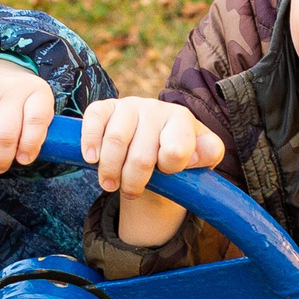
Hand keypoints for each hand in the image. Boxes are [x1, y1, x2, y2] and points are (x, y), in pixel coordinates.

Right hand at [80, 96, 224, 248]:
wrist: (151, 145)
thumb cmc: (176, 156)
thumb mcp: (200, 158)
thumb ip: (208, 154)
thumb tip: (196, 155)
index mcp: (182, 119)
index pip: (176, 150)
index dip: (169, 170)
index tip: (166, 174)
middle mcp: (156, 108)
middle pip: (142, 155)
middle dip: (134, 181)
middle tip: (131, 192)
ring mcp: (129, 105)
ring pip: (116, 141)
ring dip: (110, 170)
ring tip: (109, 185)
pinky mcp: (105, 107)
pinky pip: (94, 119)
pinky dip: (89, 142)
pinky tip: (91, 159)